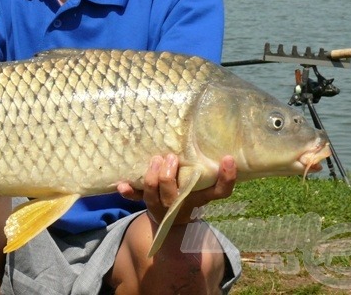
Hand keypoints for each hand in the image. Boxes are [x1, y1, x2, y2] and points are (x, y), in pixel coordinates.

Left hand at [117, 154, 235, 224]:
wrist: (170, 219)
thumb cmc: (188, 190)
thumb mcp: (199, 181)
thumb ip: (201, 164)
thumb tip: (201, 130)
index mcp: (200, 197)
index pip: (220, 191)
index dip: (226, 178)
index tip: (228, 158)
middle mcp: (182, 204)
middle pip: (177, 195)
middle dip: (169, 176)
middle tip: (171, 157)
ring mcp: (162, 206)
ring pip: (154, 196)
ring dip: (152, 178)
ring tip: (155, 160)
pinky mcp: (146, 204)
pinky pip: (135, 199)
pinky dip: (129, 192)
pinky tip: (122, 185)